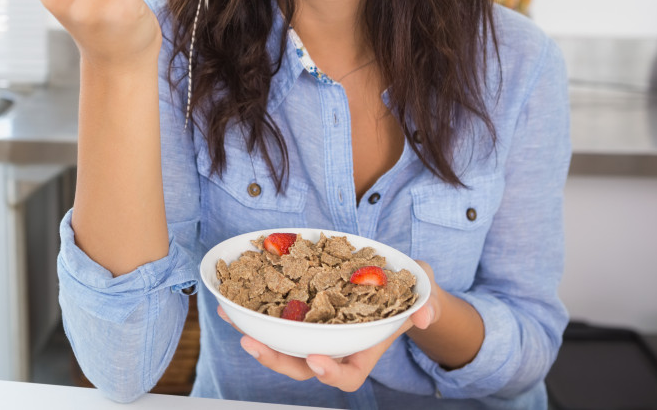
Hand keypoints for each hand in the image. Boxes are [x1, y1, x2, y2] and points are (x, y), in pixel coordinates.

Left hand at [216, 262, 439, 392]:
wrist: (394, 279)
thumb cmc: (411, 290)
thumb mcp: (425, 292)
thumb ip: (427, 303)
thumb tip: (424, 315)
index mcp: (364, 350)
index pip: (348, 376)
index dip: (330, 373)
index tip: (316, 360)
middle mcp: (335, 345)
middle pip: (302, 366)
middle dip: (277, 360)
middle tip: (254, 345)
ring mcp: (315, 331)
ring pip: (282, 345)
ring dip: (256, 336)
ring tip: (233, 321)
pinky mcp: (298, 312)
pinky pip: (271, 318)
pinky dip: (250, 311)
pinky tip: (229, 301)